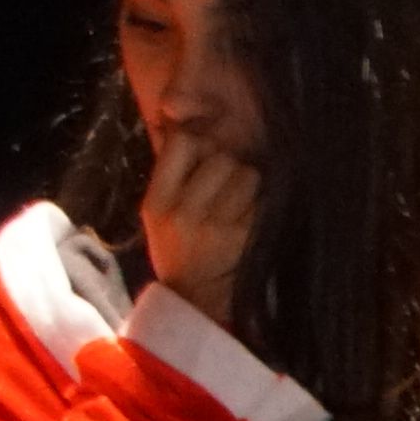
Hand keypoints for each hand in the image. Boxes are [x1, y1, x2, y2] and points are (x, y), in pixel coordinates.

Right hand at [140, 121, 259, 313]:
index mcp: (157, 201)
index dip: (198, 140)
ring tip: (238, 199)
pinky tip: (251, 215)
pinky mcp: (245, 240)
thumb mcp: (157, 213)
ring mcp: (216, 227)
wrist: (195, 301)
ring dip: (249, 181)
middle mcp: (184, 212)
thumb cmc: (176, 248)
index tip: (202, 153)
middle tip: (225, 181)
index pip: (182, 143)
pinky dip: (261, 203)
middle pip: (221, 157)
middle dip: (228, 163)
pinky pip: (262, 201)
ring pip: (247, 175)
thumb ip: (171, 173)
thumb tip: (181, 120)